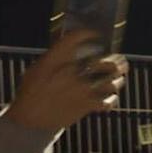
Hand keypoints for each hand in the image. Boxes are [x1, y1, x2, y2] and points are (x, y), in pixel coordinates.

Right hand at [5, 31, 127, 130]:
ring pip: (111, 81)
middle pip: (104, 61)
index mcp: (55, 58)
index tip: (96, 35)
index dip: (89, 33)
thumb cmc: (32, 93)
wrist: (30, 119)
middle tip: (121, 61)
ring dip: (117, 80)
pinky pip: (108, 101)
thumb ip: (56, 58)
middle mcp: (71, 70)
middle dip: (116, 61)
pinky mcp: (86, 105)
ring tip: (119, 79)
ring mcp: (81, 88)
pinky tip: (109, 99)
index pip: (76, 37)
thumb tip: (73, 51)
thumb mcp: (37, 68)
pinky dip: (111, 101)